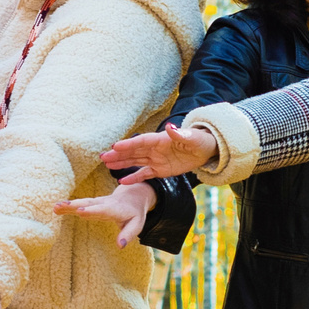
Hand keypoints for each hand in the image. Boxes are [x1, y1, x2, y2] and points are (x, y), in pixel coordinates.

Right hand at [56, 182, 153, 248]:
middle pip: (88, 204)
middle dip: (75, 205)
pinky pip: (79, 204)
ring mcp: (97, 202)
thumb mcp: (136, 224)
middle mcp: (104, 203)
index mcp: (115, 209)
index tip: (80, 212)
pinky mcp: (92, 204)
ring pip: (82, 203)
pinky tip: (56, 209)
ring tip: (55, 207)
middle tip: (62, 206)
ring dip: (68, 205)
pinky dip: (68, 206)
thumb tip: (120, 246)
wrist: (132, 196)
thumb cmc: (134, 214)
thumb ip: (128, 234)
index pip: (102, 210)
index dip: (91, 211)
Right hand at [102, 123, 219, 181]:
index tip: (114, 146)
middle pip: (134, 151)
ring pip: (135, 161)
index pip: (142, 141)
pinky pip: (145, 174)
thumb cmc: (200, 140)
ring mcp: (156, 159)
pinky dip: (134, 178)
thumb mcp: (192, 138)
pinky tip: (122, 181)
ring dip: (121, 163)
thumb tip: (170, 127)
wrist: (205, 150)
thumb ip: (180, 134)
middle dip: (118, 154)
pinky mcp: (159, 169)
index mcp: (160, 139)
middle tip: (103, 157)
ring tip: (107, 165)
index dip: (128, 144)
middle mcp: (155, 148)